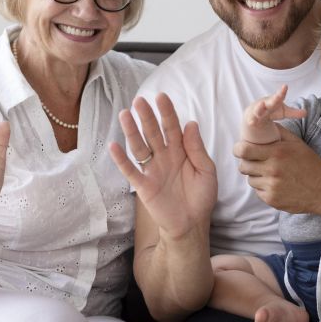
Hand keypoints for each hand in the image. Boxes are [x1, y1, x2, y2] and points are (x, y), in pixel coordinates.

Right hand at [109, 93, 216, 238]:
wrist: (191, 224)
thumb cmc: (201, 197)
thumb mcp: (207, 172)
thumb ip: (198, 149)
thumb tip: (191, 123)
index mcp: (181, 151)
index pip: (172, 128)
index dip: (167, 113)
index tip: (161, 97)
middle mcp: (164, 157)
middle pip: (153, 133)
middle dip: (147, 116)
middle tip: (140, 100)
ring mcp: (152, 170)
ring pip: (140, 146)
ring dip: (132, 131)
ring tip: (124, 114)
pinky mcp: (144, 186)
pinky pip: (130, 170)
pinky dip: (121, 159)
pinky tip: (113, 146)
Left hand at [234, 129, 320, 213]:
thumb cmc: (310, 164)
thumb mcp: (297, 143)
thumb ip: (279, 132)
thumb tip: (263, 123)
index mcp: (277, 153)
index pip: (243, 150)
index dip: (239, 149)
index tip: (241, 149)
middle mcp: (272, 170)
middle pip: (243, 166)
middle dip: (247, 163)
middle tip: (256, 162)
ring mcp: (271, 186)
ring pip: (250, 180)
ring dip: (257, 176)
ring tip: (271, 174)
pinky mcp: (272, 199)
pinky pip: (258, 192)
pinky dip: (263, 188)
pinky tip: (277, 185)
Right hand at [242, 84, 306, 144]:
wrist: (253, 114)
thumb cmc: (271, 111)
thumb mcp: (283, 112)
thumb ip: (294, 113)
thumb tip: (306, 113)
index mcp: (274, 101)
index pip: (279, 96)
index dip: (282, 92)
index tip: (285, 86)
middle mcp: (265, 104)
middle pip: (270, 102)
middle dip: (274, 99)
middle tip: (278, 96)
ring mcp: (257, 112)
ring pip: (258, 110)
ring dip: (259, 108)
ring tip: (261, 105)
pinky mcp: (252, 119)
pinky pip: (252, 120)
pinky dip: (252, 121)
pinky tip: (252, 122)